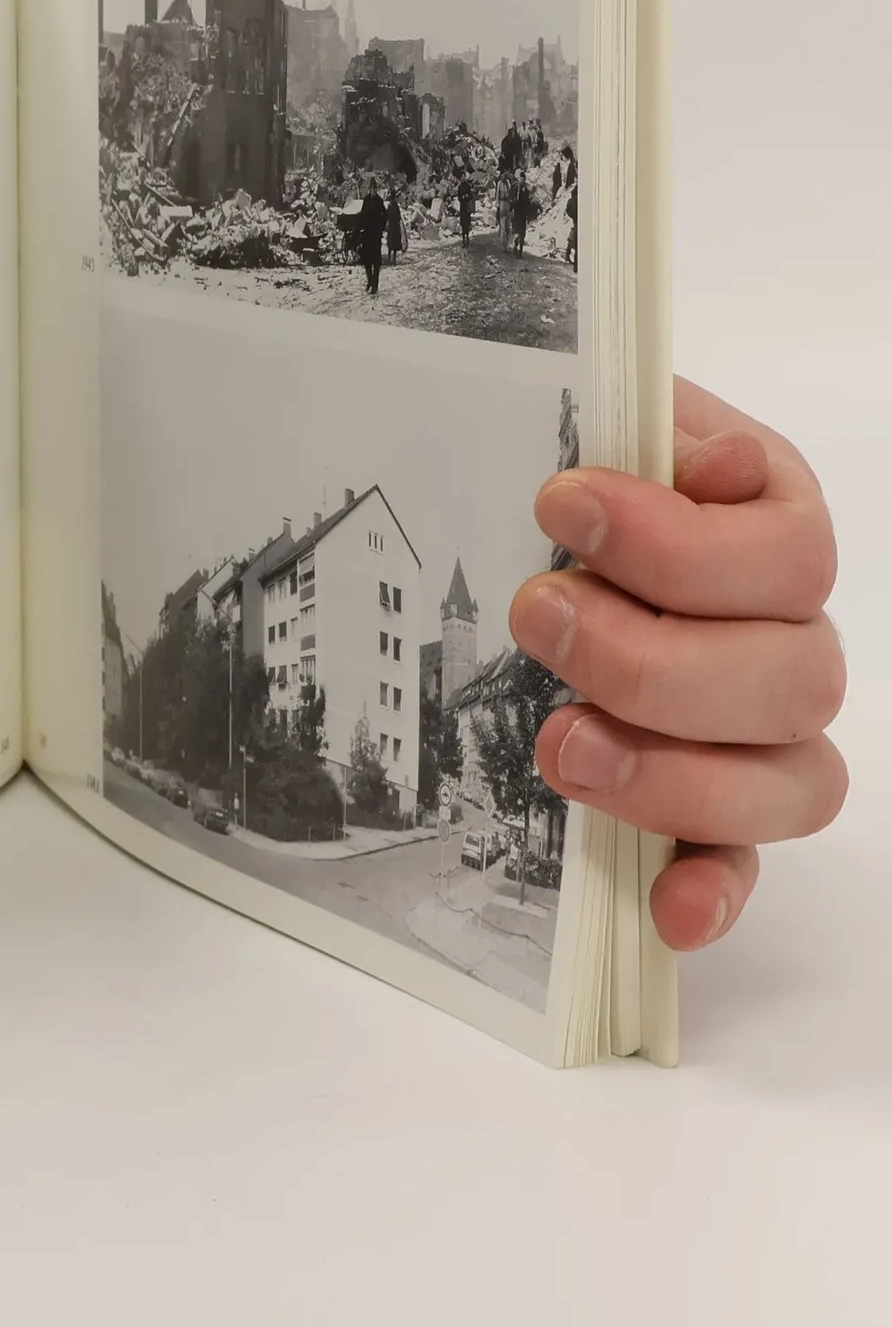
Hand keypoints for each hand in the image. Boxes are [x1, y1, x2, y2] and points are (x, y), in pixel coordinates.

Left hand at [510, 378, 844, 950]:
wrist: (544, 511)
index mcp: (773, 523)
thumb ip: (651, 428)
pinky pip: (741, 860)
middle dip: (650, 658)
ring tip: (558, 742)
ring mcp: (763, 728)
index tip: (561, 503)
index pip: (787, 556)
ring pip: (785, 782)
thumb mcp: (602, 418)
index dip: (676, 544)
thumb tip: (715, 464)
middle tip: (537, 616)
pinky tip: (663, 908)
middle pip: (790, 680)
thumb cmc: (579, 465)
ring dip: (670, 772)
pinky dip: (710, 887)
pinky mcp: (714, 803)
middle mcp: (790, 633)